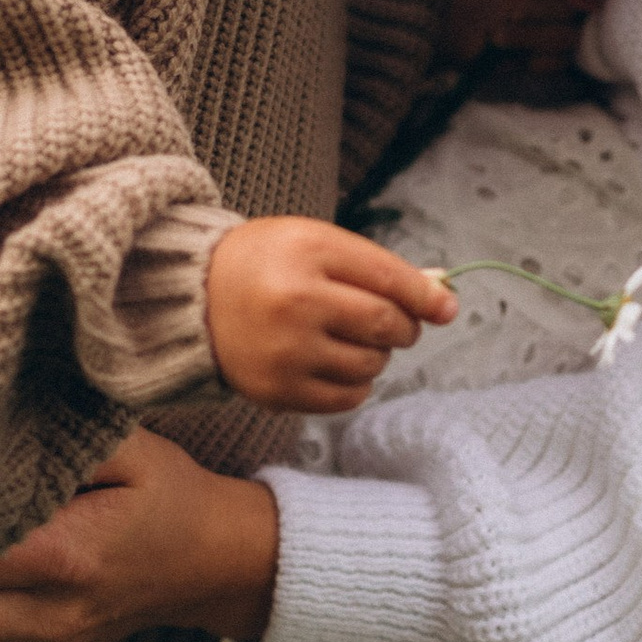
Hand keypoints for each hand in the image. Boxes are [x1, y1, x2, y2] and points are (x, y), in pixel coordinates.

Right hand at [206, 215, 455, 411]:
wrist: (193, 297)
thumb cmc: (268, 263)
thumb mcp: (316, 243)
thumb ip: (376, 267)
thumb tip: (442, 298)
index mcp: (308, 253)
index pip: (389, 279)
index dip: (427, 296)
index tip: (447, 307)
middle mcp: (296, 303)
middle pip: (386, 326)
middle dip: (404, 326)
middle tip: (395, 322)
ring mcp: (285, 352)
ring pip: (371, 365)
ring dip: (378, 355)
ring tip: (352, 338)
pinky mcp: (277, 391)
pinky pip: (348, 398)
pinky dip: (357, 383)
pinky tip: (336, 362)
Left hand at [443, 0, 607, 72]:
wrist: (441, 25)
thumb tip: (594, 0)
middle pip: (582, 0)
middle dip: (544, 8)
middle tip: (511, 7)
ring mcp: (549, 16)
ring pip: (571, 33)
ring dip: (531, 35)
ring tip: (499, 29)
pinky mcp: (542, 48)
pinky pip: (561, 58)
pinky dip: (534, 58)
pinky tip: (510, 53)